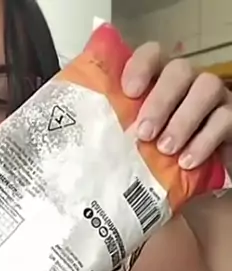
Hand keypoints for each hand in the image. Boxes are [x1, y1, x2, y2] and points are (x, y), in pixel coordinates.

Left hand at [121, 43, 231, 172]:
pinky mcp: (230, 120)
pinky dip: (204, 140)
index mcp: (159, 83)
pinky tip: (187, 161)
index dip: (141, 66)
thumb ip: (116, 135)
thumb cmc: (153, 162)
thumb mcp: (131, 147)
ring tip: (166, 149)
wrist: (190, 183)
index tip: (128, 92)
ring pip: (207, 88)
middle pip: (179, 70)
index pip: (152, 55)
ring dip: (184, 119)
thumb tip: (85, 140)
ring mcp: (211, 100)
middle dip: (160, 100)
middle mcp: (187, 85)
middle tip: (144, 133)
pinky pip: (224, 119)